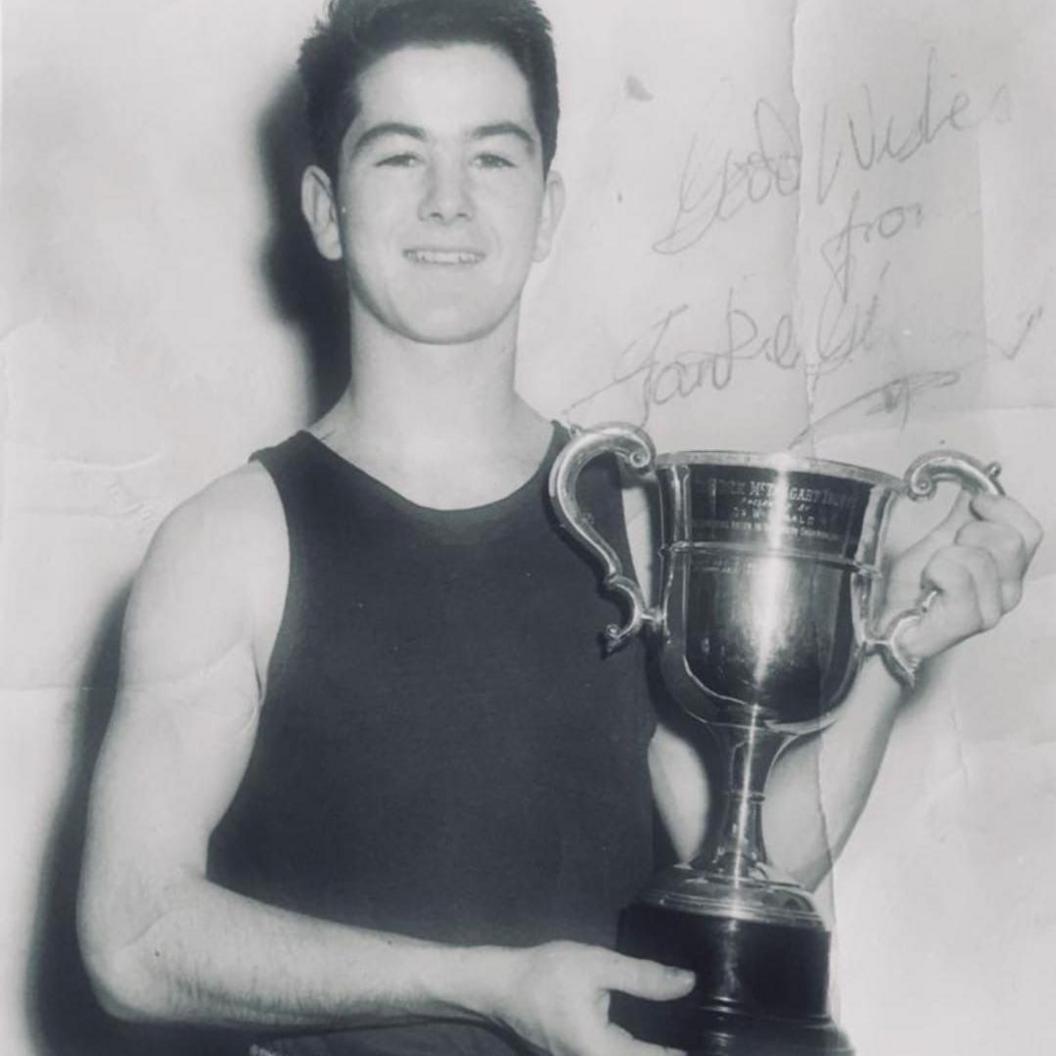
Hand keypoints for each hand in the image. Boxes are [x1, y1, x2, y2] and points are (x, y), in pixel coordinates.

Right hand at [491, 941, 694, 1055]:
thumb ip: (643, 977)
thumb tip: (688, 982)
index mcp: (603, 1054)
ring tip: (686, 1036)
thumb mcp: (597, 965)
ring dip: (652, 1052)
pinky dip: (638, 1050)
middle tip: (706, 1035)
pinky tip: (657, 1036)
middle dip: (670, 1053)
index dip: (685, 1054)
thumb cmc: (547, 974)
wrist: (499, 985)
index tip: (717, 1040)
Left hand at [880, 491, 1042, 665]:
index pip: (1030, 531)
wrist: (889, 621)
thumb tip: (979, 481)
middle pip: (1009, 541)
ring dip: (944, 555)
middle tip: (946, 551)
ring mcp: (992, 612)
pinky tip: (929, 586)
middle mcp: (1008, 593)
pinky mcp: (967, 623)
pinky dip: (934, 571)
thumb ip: (963, 514)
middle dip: (968, 533)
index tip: (973, 505)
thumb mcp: (939, 540)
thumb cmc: (915, 588)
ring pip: (979, 557)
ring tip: (933, 573)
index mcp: (1009, 571)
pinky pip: (956, 575)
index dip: (1000, 508)